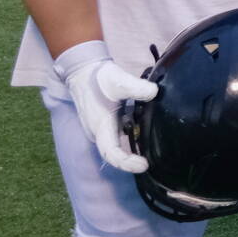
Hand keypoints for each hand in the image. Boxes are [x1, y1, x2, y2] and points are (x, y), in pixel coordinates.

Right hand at [57, 40, 156, 172]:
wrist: (83, 71)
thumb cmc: (98, 77)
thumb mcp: (118, 80)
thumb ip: (136, 87)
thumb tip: (154, 92)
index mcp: (101, 126)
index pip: (111, 153)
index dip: (126, 163)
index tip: (143, 165)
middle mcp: (100, 132)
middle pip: (115, 154)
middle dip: (132, 161)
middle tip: (152, 162)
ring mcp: (102, 128)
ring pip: (118, 145)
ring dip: (134, 148)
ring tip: (154, 148)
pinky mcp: (107, 122)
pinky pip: (120, 135)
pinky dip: (134, 135)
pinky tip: (148, 128)